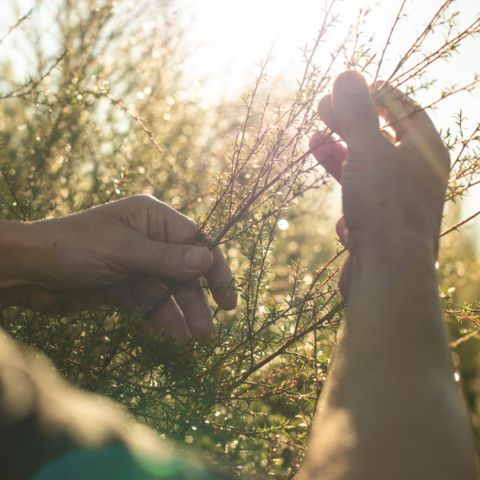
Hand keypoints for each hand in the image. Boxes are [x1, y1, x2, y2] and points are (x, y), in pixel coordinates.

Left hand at [0, 195, 236, 341]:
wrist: (28, 272)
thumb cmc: (75, 248)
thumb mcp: (124, 251)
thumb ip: (167, 259)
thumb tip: (209, 261)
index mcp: (152, 218)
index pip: (195, 240)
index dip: (213, 266)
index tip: (225, 295)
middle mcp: (150, 239)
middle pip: (185, 270)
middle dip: (197, 299)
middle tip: (210, 330)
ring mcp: (138, 264)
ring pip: (170, 290)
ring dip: (183, 313)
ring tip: (197, 339)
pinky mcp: (125, 286)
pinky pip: (151, 303)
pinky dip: (162, 318)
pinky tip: (174, 336)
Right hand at [310, 71, 448, 297]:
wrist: (386, 272)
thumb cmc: (384, 206)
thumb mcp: (369, 151)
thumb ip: (357, 113)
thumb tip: (347, 75)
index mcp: (425, 153)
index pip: (406, 111)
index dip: (381, 94)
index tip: (356, 84)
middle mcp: (417, 179)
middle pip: (381, 139)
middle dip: (350, 121)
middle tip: (321, 107)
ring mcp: (398, 207)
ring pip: (366, 172)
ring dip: (340, 156)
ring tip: (313, 140)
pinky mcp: (381, 231)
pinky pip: (363, 207)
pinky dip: (349, 201)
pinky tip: (341, 217)